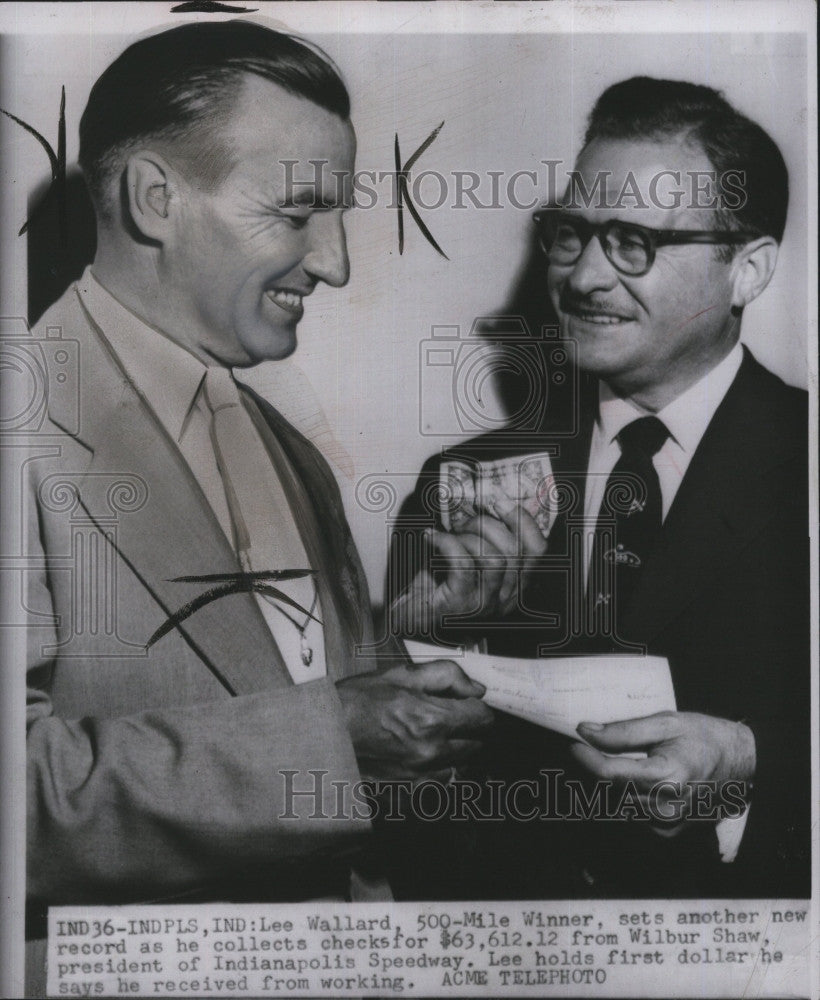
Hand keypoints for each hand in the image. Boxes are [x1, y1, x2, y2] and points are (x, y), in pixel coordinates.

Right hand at [336, 659, 493, 780]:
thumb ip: (446, 676)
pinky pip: (439, 785)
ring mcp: (420, 778)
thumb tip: (475, 689)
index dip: (476, 708)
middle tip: (443, 718)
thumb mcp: (401, 674)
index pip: (483, 719)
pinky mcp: (408, 795)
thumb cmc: (356, 702)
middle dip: (465, 729)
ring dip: (452, 753)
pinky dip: (435, 772)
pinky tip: (415, 757)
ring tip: (427, 738)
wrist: (320, 735)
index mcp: (432, 720)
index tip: (466, 705)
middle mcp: (431, 754)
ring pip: (460, 766)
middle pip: (476, 744)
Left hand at [391, 498, 546, 634]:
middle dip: (487, 525)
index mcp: (514, 586)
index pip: (537, 550)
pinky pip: (463, 564)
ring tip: (450, 534)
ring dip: (469, 537)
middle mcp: (504, 598)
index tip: (500, 502)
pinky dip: (447, 543)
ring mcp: (483, 603)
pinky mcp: (459, 603)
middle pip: (514, 551)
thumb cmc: (439, 585)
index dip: (523, 521)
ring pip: (493, 559)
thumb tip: (493, 506)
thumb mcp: (472, 560)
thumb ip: (489, 541)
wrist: (410, 617)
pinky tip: (433, 538)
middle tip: (464, 523)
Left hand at [571, 711, 754, 832]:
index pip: (610, 773)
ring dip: (620, 781)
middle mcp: (666, 805)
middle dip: (605, 765)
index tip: (575, 743)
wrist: (740, 762)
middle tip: (610, 746)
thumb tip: (586, 732)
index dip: (587, 758)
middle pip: (613, 787)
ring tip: (639, 761)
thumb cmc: (704, 737)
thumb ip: (623, 731)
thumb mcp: (665, 722)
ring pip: (621, 799)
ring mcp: (668, 822)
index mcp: (666, 776)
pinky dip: (634, 794)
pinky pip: (635, 811)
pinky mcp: (669, 829)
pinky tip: (649, 780)